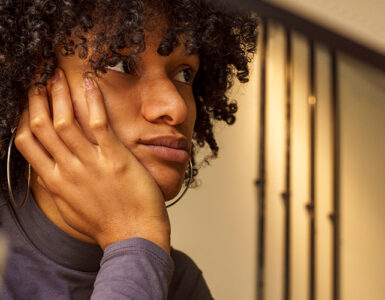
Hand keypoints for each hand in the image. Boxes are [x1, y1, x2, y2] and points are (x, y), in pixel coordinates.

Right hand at [15, 68, 170, 252]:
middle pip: (42, 126)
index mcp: (54, 181)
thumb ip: (56, 189)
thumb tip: (46, 174)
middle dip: (37, 99)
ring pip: (64, 120)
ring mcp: (89, 162)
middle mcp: (67, 169)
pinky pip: (97, 123)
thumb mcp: (71, 208)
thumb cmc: (106, 224)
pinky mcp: (114, 157)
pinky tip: (88, 82)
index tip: (28, 102)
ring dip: (59, 94)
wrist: (134, 236)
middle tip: (39, 81)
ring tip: (58, 75)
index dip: (24, 117)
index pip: (27, 142)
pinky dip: (91, 100)